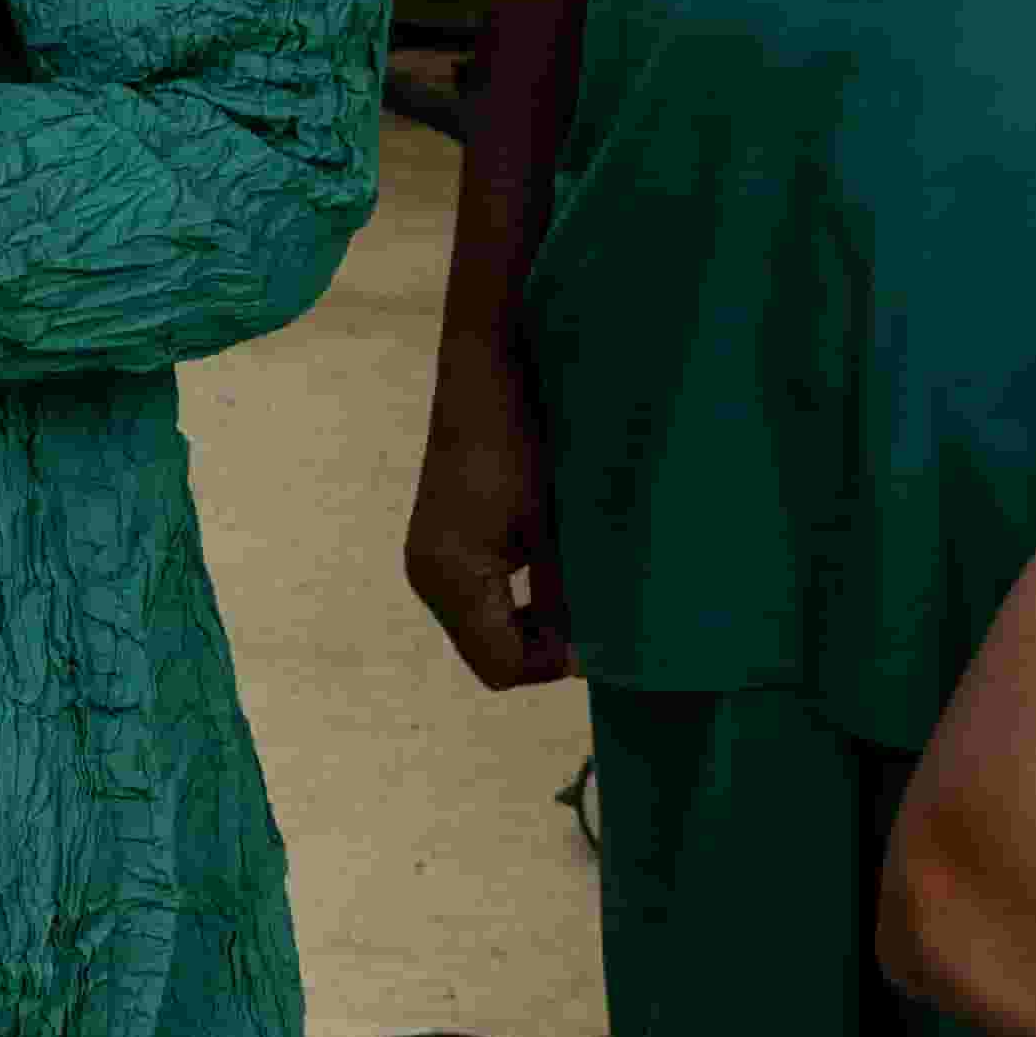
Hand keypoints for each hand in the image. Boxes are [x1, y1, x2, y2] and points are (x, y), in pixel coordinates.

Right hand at [403, 346, 572, 690]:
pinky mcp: (445, 542)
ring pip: (488, 628)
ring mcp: (432, 560)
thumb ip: (567, 594)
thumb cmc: (521, 442)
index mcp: (450, 577)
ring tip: (583, 592)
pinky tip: (555, 570)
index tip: (605, 635)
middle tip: (599, 615)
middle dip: (546, 645)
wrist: (488, 370)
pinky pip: (482, 599)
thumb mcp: (553, 525)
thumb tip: (592, 651)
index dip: (555, 663)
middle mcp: (429, 578)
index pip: (502, 666)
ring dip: (536, 622)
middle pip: (491, 654)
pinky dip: (521, 599)